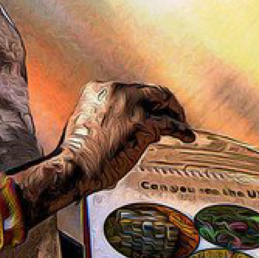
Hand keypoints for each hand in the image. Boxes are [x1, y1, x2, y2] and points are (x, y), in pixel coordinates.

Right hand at [59, 81, 194, 195]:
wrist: (72, 168)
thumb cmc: (77, 154)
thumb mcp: (88, 122)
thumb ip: (109, 115)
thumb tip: (130, 123)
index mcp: (98, 89)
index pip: (132, 89)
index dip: (145, 101)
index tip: (152, 109)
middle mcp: (115, 91)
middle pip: (150, 90)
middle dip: (164, 102)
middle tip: (173, 113)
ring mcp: (130, 105)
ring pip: (163, 100)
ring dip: (176, 112)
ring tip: (182, 122)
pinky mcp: (141, 122)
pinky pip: (168, 124)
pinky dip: (180, 129)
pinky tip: (186, 135)